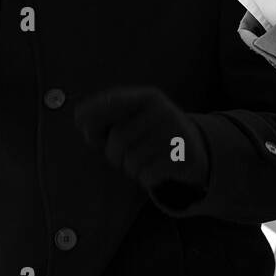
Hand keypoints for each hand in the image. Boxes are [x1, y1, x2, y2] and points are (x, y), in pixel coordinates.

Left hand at [75, 86, 209, 204]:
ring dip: (129, 168)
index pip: (114, 100)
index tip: (79, 122)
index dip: (92, 112)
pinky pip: (147, 175)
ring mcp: (175, 134)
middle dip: (112, 153)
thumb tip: (84, 124)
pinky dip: (145, 178)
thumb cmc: (152, 133)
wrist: (196, 147)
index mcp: (148, 97)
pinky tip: (153, 171)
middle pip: (118, 138)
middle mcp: (163, 111)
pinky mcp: (183, 157)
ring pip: (132, 160)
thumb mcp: (134, 118)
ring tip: (139, 163)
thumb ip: (107, 118)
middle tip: (117, 157)